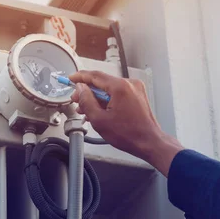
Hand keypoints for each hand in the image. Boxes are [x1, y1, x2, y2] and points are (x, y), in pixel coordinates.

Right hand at [69, 70, 183, 175]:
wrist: (148, 142)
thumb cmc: (128, 134)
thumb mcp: (99, 119)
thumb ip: (86, 101)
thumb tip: (80, 88)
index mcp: (120, 87)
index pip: (95, 76)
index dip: (80, 76)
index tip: (71, 78)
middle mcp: (130, 84)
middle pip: (102, 82)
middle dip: (88, 91)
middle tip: (77, 100)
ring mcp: (136, 89)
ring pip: (110, 88)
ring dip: (97, 97)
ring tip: (86, 109)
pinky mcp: (138, 95)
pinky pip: (118, 93)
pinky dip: (108, 100)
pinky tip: (99, 110)